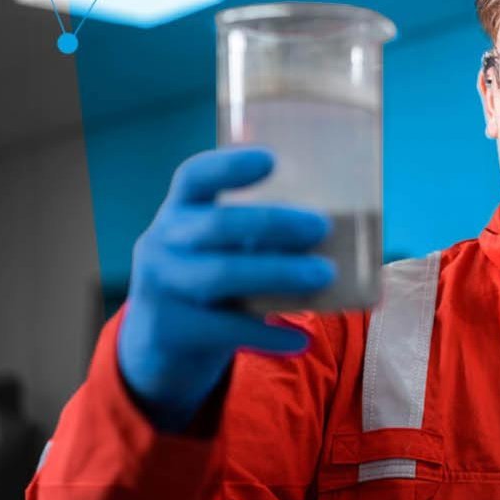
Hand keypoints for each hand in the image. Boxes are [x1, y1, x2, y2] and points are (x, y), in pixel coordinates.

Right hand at [116, 147, 334, 430]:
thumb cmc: (209, 275)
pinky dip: (268, 334)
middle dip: (273, 223)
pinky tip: (301, 340)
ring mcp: (162, 286)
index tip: (272, 159)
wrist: (159, 339)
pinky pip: (227, 329)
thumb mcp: (215, 246)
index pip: (194, 177)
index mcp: (179, 210)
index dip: (229, 166)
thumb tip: (340, 233)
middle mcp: (162, 242)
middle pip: (217, 225)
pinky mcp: (172, 329)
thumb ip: (257, 234)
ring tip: (324, 274)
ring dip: (278, 273)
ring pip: (220, 275)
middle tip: (322, 226)